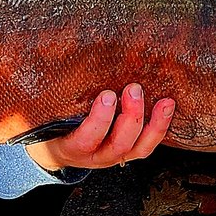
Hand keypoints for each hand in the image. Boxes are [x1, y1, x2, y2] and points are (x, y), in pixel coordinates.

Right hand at [25, 84, 173, 171]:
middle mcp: (95, 156)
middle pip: (118, 145)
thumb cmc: (51, 125)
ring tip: (164, 101)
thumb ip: (54, 98)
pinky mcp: (129, 152)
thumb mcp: (47, 115)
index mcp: (71, 148)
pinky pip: (148, 145)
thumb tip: (50, 58)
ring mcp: (114, 156)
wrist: (56, 148)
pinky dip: (160, 127)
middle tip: (134, 89)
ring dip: (154, 124)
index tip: (107, 96)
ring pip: (138, 148)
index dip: (98, 121)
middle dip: (130, 117)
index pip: (85, 140)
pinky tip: (168, 106)